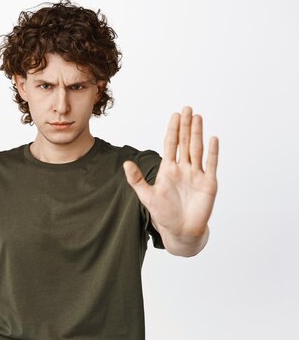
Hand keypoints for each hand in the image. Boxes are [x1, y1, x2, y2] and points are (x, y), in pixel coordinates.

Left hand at [123, 106, 218, 245]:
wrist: (181, 230)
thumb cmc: (164, 214)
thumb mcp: (147, 196)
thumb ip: (137, 180)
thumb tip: (126, 163)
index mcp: (169, 169)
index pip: (171, 144)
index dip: (173, 130)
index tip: (175, 115)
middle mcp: (184, 169)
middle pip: (185, 143)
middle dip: (186, 126)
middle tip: (187, 109)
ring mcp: (197, 175)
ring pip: (197, 149)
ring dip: (197, 134)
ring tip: (198, 117)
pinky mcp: (208, 184)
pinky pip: (210, 165)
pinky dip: (212, 152)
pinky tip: (213, 139)